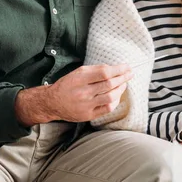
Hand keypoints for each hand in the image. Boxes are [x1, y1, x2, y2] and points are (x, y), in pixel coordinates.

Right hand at [15, 64, 132, 125]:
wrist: (52, 102)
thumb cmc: (68, 84)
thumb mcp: (78, 72)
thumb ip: (96, 70)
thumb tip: (115, 69)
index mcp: (80, 78)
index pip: (104, 73)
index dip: (118, 69)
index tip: (126, 67)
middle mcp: (83, 92)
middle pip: (109, 84)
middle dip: (123, 78)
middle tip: (130, 74)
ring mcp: (86, 105)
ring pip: (111, 97)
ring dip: (121, 89)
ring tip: (124, 84)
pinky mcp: (88, 115)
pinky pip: (107, 109)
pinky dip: (115, 101)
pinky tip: (117, 95)